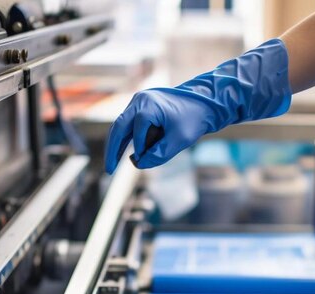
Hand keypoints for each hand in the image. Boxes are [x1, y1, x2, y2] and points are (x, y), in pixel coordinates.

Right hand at [105, 39, 290, 172]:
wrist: (205, 103)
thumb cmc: (194, 119)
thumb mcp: (180, 140)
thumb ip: (160, 154)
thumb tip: (139, 165)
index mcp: (148, 105)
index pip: (137, 132)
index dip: (140, 149)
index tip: (142, 162)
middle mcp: (139, 101)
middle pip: (119, 127)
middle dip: (112, 150)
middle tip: (109, 170)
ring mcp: (139, 103)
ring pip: (121, 126)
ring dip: (117, 146)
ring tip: (112, 166)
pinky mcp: (143, 109)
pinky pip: (129, 126)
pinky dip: (126, 140)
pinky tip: (123, 155)